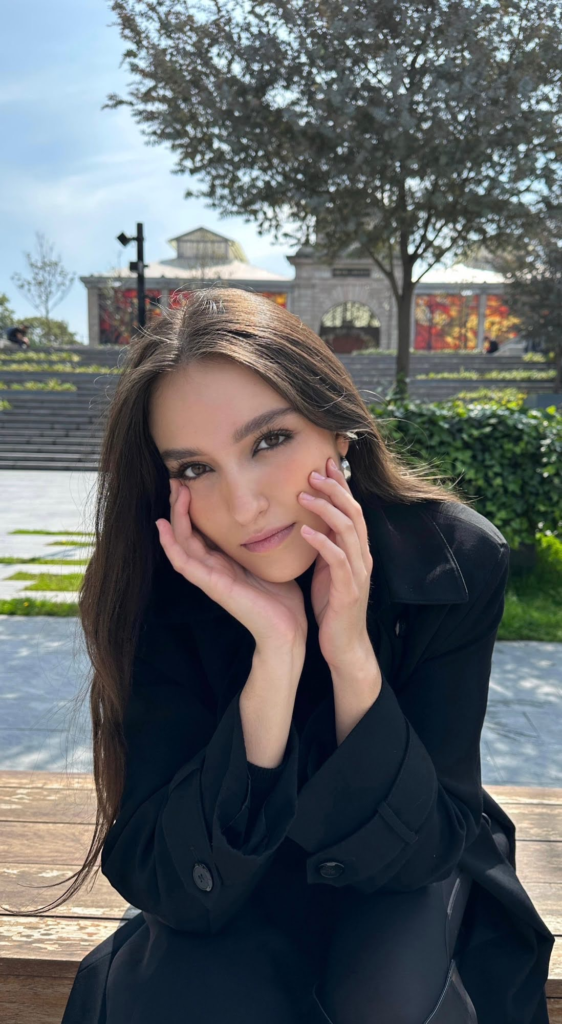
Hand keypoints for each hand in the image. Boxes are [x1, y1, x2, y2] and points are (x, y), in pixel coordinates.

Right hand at [156, 479, 307, 653]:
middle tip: (177, 480)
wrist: (287, 631)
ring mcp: (209, 577)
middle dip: (181, 506)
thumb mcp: (271, 561)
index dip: (193, 508)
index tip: (192, 484)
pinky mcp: (212, 586)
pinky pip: (184, 563)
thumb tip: (274, 516)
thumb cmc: (282, 599)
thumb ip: (264, 543)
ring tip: (175, 493)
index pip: (200, 531)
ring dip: (175, 517)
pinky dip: (171, 545)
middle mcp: (212, 568)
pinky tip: (163, 527)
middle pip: (186, 533)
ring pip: (181, 544)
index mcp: (224, 562)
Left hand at [298, 457, 374, 671]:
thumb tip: (308, 521)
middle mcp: (362, 556)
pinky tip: (304, 532)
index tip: (323, 463)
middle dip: (334, 489)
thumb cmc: (334, 607)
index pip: (352, 508)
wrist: (345, 646)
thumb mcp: (327, 569)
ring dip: (326, 510)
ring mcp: (358, 573)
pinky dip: (321, 543)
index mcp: (357, 550)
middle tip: (313, 470)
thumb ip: (324, 545)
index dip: (340, 485)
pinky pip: (337, 560)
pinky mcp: (349, 590)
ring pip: (348, 531)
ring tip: (303, 496)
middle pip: (353, 512)